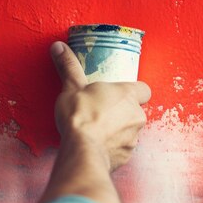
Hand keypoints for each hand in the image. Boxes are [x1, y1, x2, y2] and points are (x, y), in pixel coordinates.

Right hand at [50, 41, 150, 170]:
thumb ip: (69, 67)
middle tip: (101, 111)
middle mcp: (137, 115)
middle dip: (121, 112)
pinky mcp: (127, 155)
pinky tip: (97, 144)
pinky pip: (123, 148)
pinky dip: (113, 146)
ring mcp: (134, 137)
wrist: (82, 151)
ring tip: (97, 130)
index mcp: (128, 95)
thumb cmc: (80, 117)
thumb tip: (59, 47)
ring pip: (130, 130)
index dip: (134, 91)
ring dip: (118, 130)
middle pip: (135, 111)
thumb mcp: (71, 87)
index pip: (144, 90)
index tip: (119, 93)